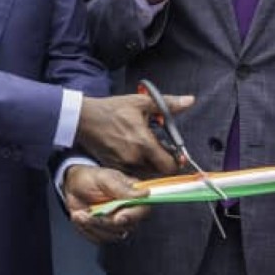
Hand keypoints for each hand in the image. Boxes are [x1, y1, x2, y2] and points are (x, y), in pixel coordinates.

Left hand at [62, 164, 149, 243]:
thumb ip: (123, 189)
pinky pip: (98, 238)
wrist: (72, 186)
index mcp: (133, 196)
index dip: (132, 216)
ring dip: (92, 226)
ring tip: (79, 214)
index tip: (117, 217)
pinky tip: (79, 218)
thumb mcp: (105, 179)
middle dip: (104, 222)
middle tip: (88, 213)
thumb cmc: (91, 178)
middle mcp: (128, 212)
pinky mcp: (104, 231)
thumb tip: (146, 193)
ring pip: (111, 235)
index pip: (143, 210)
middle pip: (125, 227)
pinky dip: (86, 230)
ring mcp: (117, 224)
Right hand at [76, 92, 193, 174]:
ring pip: (145, 174)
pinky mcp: (113, 167)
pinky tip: (132, 153)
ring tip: (146, 151)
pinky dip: (136, 166)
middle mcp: (135, 158)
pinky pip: (131, 173)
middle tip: (161, 150)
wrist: (84, 118)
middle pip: (159, 172)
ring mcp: (123, 165)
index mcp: (144, 143)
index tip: (176, 155)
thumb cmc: (112, 109)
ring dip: (150, 166)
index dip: (176, 162)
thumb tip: (189, 101)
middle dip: (163, 163)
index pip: (169, 165)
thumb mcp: (141, 102)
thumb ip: (168, 104)